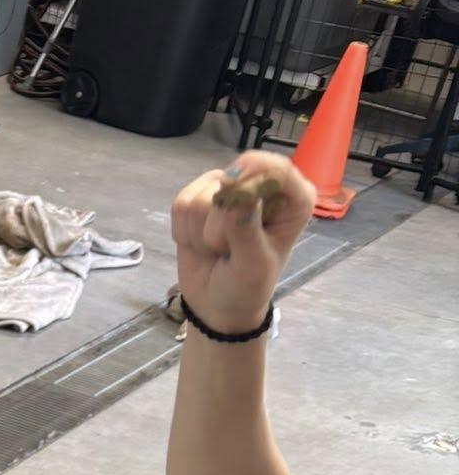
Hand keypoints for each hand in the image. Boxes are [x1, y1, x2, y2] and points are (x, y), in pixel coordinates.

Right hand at [171, 152, 313, 334]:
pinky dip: (185, 231)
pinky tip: (199, 244)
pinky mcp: (199, 197)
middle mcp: (262, 185)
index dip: (249, 183)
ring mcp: (229, 189)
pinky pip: (181, 203)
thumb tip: (233, 188)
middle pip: (232, 178)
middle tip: (231, 248)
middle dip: (221, 220)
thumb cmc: (246, 288)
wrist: (217, 306)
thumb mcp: (253, 264)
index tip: (233, 207)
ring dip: (202, 233)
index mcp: (293, 198)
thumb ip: (246, 226)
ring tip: (218, 250)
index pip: (275, 168)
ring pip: (202, 195)